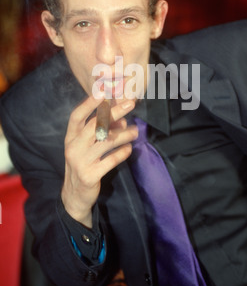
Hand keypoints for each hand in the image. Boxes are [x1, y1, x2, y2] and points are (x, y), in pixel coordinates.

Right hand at [61, 95, 137, 227]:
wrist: (75, 194)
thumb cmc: (84, 162)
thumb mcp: (88, 146)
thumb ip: (103, 131)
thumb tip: (122, 119)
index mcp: (70, 137)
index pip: (77, 116)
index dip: (89, 103)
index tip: (103, 91)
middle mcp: (73, 147)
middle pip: (94, 125)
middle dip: (113, 112)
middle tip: (130, 104)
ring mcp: (80, 162)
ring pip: (105, 143)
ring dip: (123, 134)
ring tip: (136, 131)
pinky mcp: (90, 176)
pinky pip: (109, 161)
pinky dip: (121, 153)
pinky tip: (129, 148)